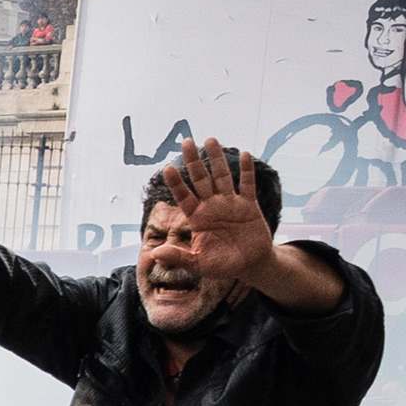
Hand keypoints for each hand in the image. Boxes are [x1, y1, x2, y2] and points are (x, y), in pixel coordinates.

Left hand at [161, 136, 277, 285]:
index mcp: (198, 218)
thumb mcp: (197, 264)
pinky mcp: (249, 205)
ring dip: (217, 159)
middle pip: (201, 179)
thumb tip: (155, 254)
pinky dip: (246, 171)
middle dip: (194, 161)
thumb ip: (178, 258)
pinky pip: (246, 185)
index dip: (176, 183)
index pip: (184, 197)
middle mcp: (212, 206)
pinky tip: (243, 155)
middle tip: (186, 141)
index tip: (168, 168)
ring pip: (222, 176)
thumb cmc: (221, 265)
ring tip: (210, 139)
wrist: (249, 266)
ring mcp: (230, 203)